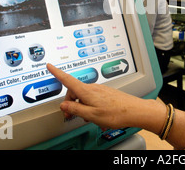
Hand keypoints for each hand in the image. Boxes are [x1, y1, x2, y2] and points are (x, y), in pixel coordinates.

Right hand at [46, 63, 162, 130]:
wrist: (134, 111)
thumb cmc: (116, 113)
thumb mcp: (91, 115)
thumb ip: (75, 109)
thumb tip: (64, 105)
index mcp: (87, 91)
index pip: (68, 79)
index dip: (57, 73)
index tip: (50, 66)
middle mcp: (93, 88)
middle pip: (74, 91)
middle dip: (70, 102)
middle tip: (70, 115)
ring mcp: (100, 90)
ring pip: (84, 96)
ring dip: (81, 106)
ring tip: (87, 118)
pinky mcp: (106, 93)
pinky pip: (92, 98)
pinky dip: (89, 105)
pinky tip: (95, 115)